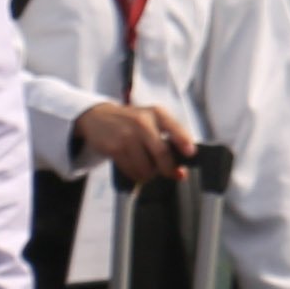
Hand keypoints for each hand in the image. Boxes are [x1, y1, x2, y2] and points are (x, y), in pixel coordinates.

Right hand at [73, 100, 196, 184]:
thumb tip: (180, 173)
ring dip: (150, 174)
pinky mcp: (115, 148)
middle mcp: (142, 122)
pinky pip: (132, 170)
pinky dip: (137, 174)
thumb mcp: (152, 122)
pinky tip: (135, 167)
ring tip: (148, 168)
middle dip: (168, 168)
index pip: (173, 127)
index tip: (190, 153)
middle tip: (170, 172)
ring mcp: (127, 135)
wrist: (99, 117)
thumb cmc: (132, 122)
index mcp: (157, 113)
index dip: (183, 141)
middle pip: (161, 153)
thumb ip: (170, 142)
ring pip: (146, 167)